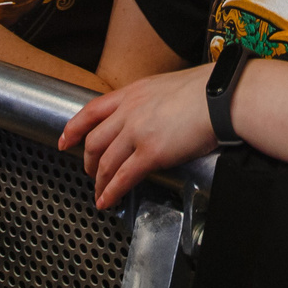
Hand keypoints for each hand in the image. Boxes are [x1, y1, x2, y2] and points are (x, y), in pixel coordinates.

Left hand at [60, 62, 214, 209]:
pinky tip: (107, 201)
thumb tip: (152, 115)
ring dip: (99, 181)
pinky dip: (111, 192)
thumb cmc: (206, 90)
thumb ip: (151, 101)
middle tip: (90, 172)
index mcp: (133, 93)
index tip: (66, 140)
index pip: (92, 110)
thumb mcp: (167, 85)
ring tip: (100, 192)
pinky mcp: (151, 153)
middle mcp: (129, 112)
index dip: (74, 128)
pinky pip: (123, 177)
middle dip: (89, 160)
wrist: (221, 97)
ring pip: (106, 162)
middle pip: (95, 140)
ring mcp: (138, 133)